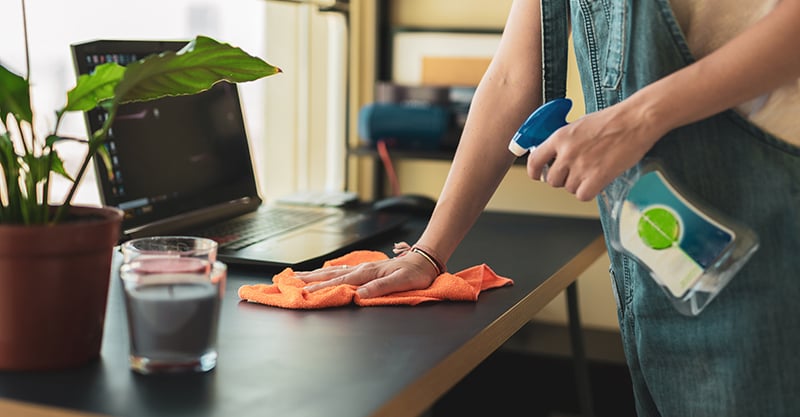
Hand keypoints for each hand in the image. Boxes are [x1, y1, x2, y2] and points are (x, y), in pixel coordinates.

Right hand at [294, 243, 440, 297]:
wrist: (425, 260)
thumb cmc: (416, 273)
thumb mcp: (401, 282)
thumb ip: (380, 288)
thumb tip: (359, 295)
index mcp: (367, 273)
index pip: (339, 282)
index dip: (320, 288)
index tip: (304, 292)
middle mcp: (362, 269)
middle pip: (330, 274)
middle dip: (310, 278)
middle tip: (290, 280)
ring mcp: (363, 268)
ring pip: (334, 271)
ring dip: (315, 274)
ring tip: (298, 275)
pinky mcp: (366, 270)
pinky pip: (342, 271)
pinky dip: (328, 272)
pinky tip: (323, 272)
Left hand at [527, 101, 665, 200]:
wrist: (636, 120)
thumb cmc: (613, 120)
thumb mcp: (579, 125)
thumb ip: (565, 141)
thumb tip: (557, 155)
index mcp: (559, 137)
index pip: (534, 160)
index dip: (534, 171)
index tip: (538, 175)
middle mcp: (566, 153)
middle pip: (552, 180)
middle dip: (562, 179)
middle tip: (575, 173)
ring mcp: (581, 166)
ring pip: (568, 188)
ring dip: (578, 185)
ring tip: (592, 171)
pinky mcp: (596, 177)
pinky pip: (582, 195)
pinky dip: (589, 192)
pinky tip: (598, 181)